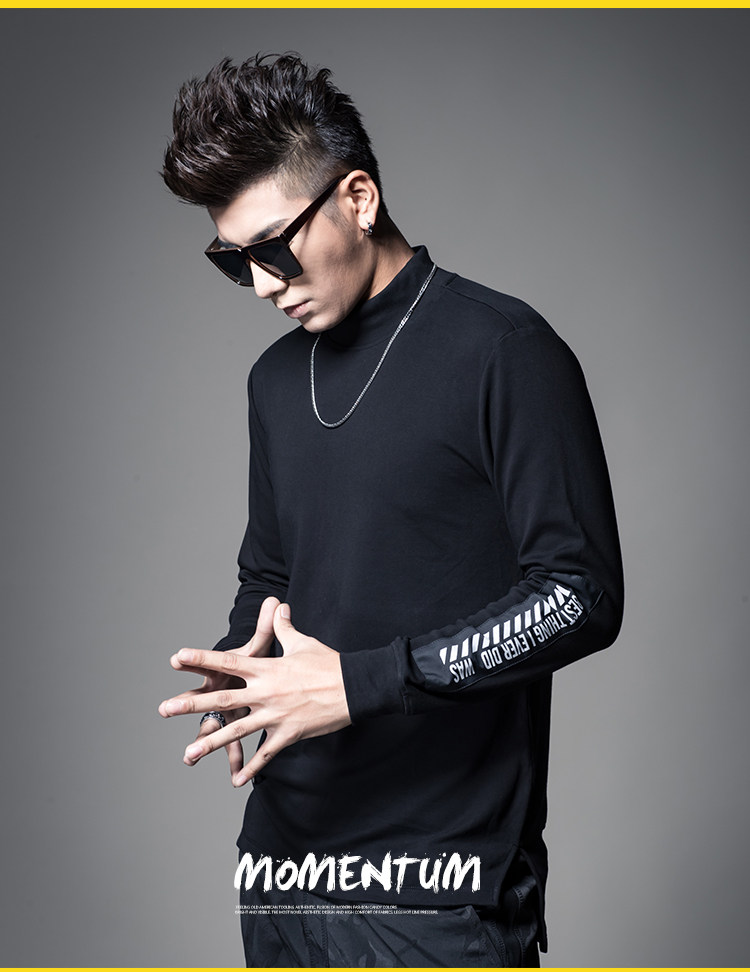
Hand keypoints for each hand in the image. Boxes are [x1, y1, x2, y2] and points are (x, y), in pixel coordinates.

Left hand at [159, 602, 351, 785]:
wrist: (354, 687)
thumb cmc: (328, 662)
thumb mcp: (302, 642)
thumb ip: (283, 628)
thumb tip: (277, 605)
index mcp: (266, 669)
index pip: (227, 663)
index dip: (201, 659)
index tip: (177, 657)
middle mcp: (265, 693)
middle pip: (222, 701)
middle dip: (192, 706)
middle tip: (165, 709)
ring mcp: (275, 716)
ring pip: (237, 732)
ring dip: (210, 743)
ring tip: (187, 754)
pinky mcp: (288, 734)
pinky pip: (265, 754)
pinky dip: (250, 767)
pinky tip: (236, 781)